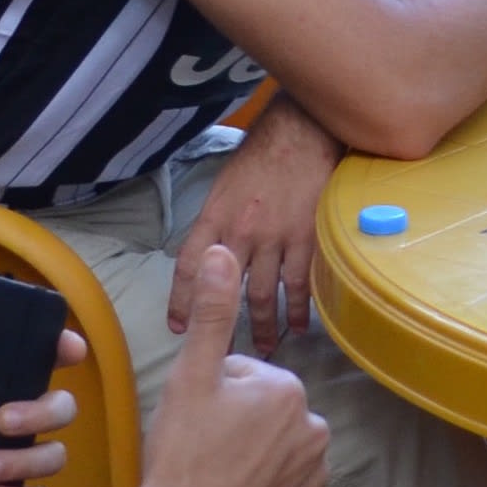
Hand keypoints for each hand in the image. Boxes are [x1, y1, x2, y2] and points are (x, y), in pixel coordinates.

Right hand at [135, 245, 333, 486]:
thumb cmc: (182, 454)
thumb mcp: (190, 377)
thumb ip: (211, 313)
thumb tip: (222, 250)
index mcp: (286, 390)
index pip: (247, 379)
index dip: (215, 396)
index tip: (196, 422)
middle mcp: (314, 428)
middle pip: (268, 414)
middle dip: (239, 426)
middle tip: (204, 451)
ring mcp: (317, 475)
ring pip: (280, 451)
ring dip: (255, 459)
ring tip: (218, 477)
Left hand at [170, 102, 341, 353]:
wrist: (301, 132)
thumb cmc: (262, 153)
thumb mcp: (224, 185)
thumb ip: (217, 222)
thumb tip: (212, 254)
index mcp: (215, 217)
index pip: (188, 267)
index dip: (181, 301)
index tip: (178, 327)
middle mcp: (241, 233)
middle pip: (227, 292)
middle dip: (226, 327)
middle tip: (226, 354)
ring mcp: (276, 238)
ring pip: (265, 294)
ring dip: (265, 324)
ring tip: (268, 346)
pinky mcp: (307, 238)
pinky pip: (301, 282)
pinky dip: (300, 308)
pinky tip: (301, 324)